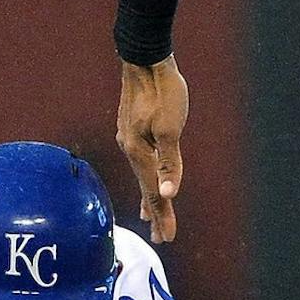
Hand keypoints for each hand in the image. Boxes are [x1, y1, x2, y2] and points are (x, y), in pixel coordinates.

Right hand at [117, 57, 189, 242]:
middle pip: (145, 187)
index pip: (153, 192)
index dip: (163, 216)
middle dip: (155, 213)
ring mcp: (129, 138)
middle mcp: (130, 148)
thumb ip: (169, 163)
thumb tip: (167, 195)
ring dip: (148, 196)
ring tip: (151, 215)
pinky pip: (139, 161)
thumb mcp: (171, 128)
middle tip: (162, 236)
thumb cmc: (163, 91)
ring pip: (141, 174)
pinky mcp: (132, 129)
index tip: (168, 238)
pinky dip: (144, 176)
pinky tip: (147, 176)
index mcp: (138, 151)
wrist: (145, 60)